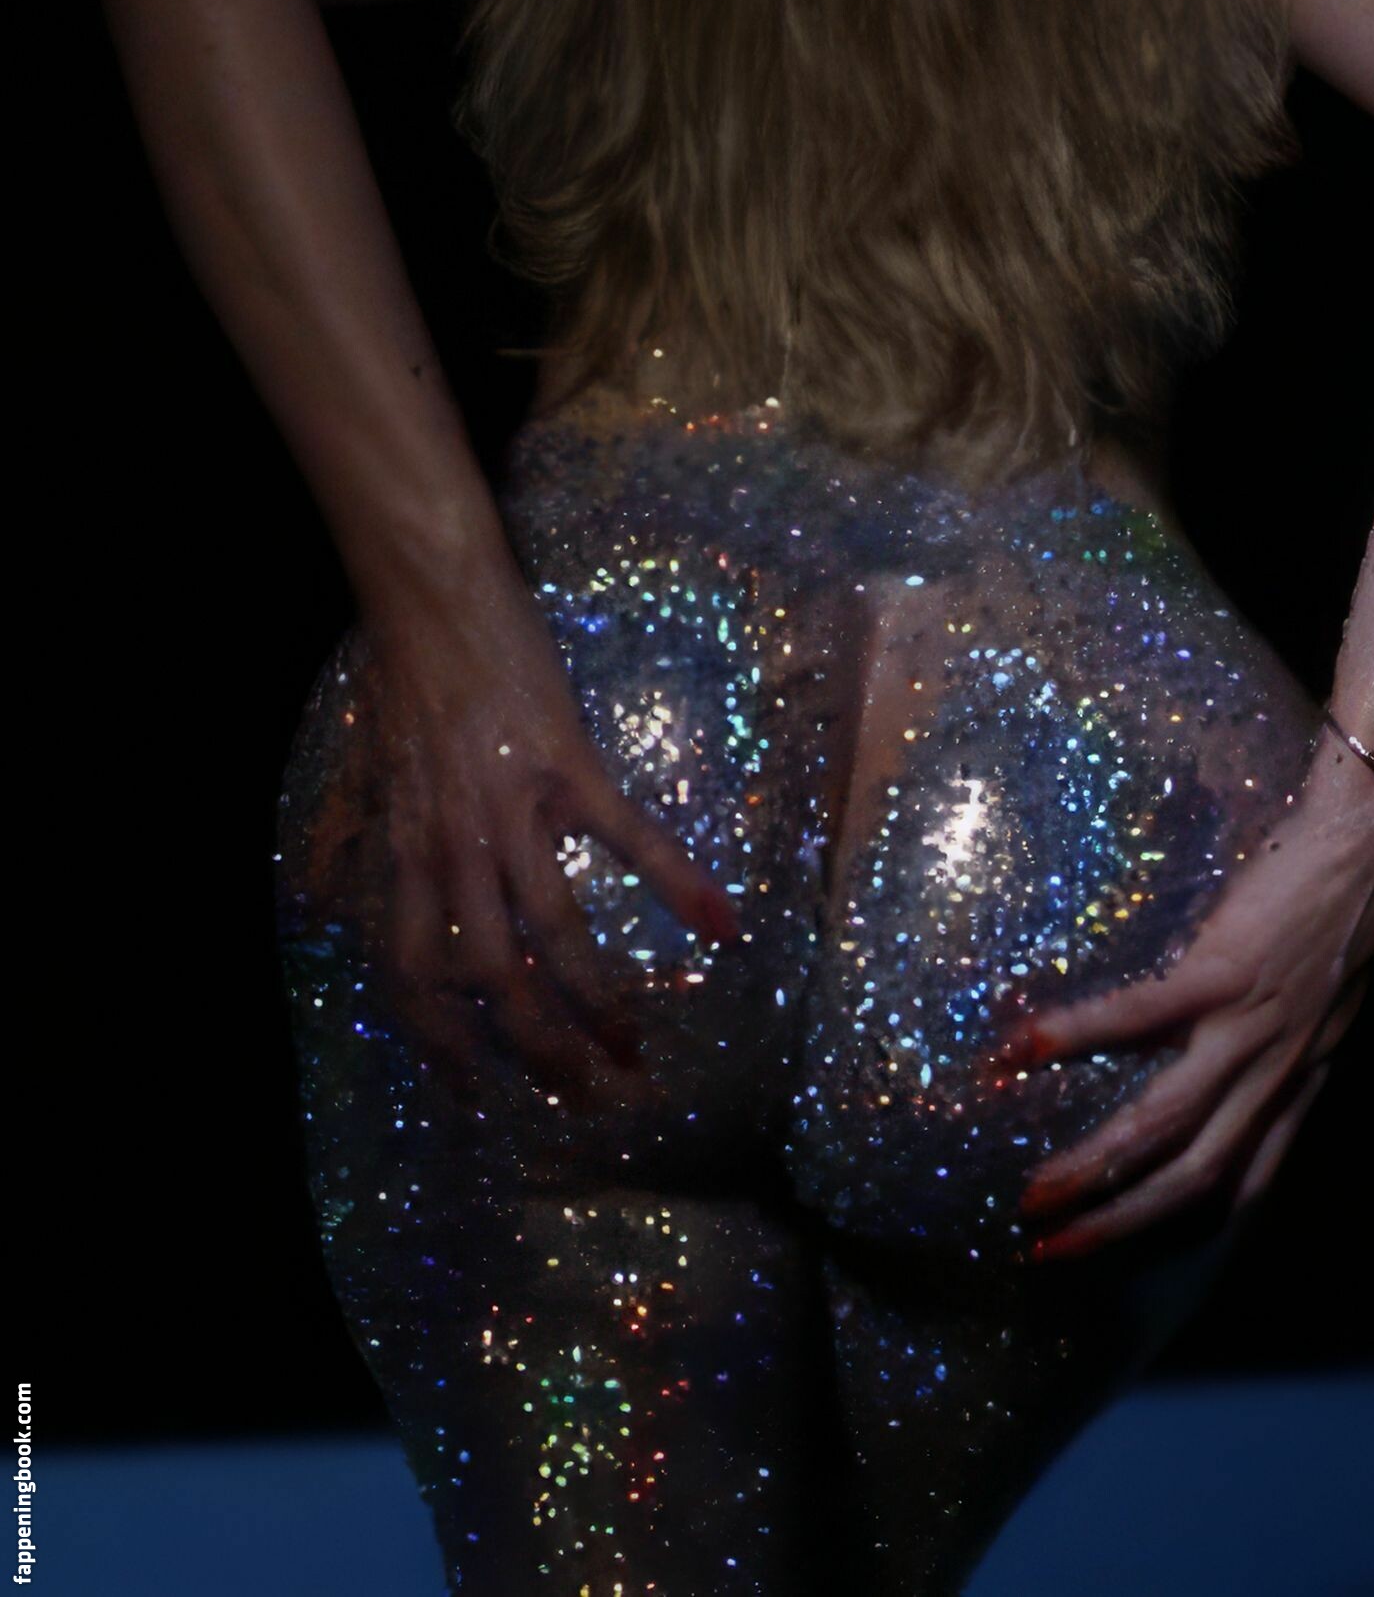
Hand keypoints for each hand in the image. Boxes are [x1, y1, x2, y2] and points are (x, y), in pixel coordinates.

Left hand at [335, 567, 739, 1111]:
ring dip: (597, 1004)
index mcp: (406, 852)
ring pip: (553, 933)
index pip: (410, 976)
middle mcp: (452, 847)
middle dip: (537, 1052)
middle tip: (584, 1095)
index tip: (474, 1093)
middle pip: (490, 979)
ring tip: (636, 1052)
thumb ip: (362, 839)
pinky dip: (676, 884)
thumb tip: (332, 891)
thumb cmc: (402, 679)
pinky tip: (721, 926)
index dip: (439, 1045)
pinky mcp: (569, 766)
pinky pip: (627, 839)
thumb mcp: (370, 774)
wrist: (432, 597)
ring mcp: (513, 809)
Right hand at [1004, 753, 1373, 1258]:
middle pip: (1194, 1177)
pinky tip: (1021, 1050)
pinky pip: (1137, 1019)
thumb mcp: (1335, 994)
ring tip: (1033, 1193)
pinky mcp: (1223, 973)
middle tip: (1051, 1251)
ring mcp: (1250, 1028)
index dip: (1192, 1223)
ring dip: (1094, 1170)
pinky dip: (1075, 1036)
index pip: (1249, 1180)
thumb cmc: (1350, 905)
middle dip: (1120, 1224)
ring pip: (1164, 1126)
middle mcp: (1278, 1071)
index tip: (1133, 1250)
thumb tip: (1246, 1048)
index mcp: (1303, 1078)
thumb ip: (1295, 1035)